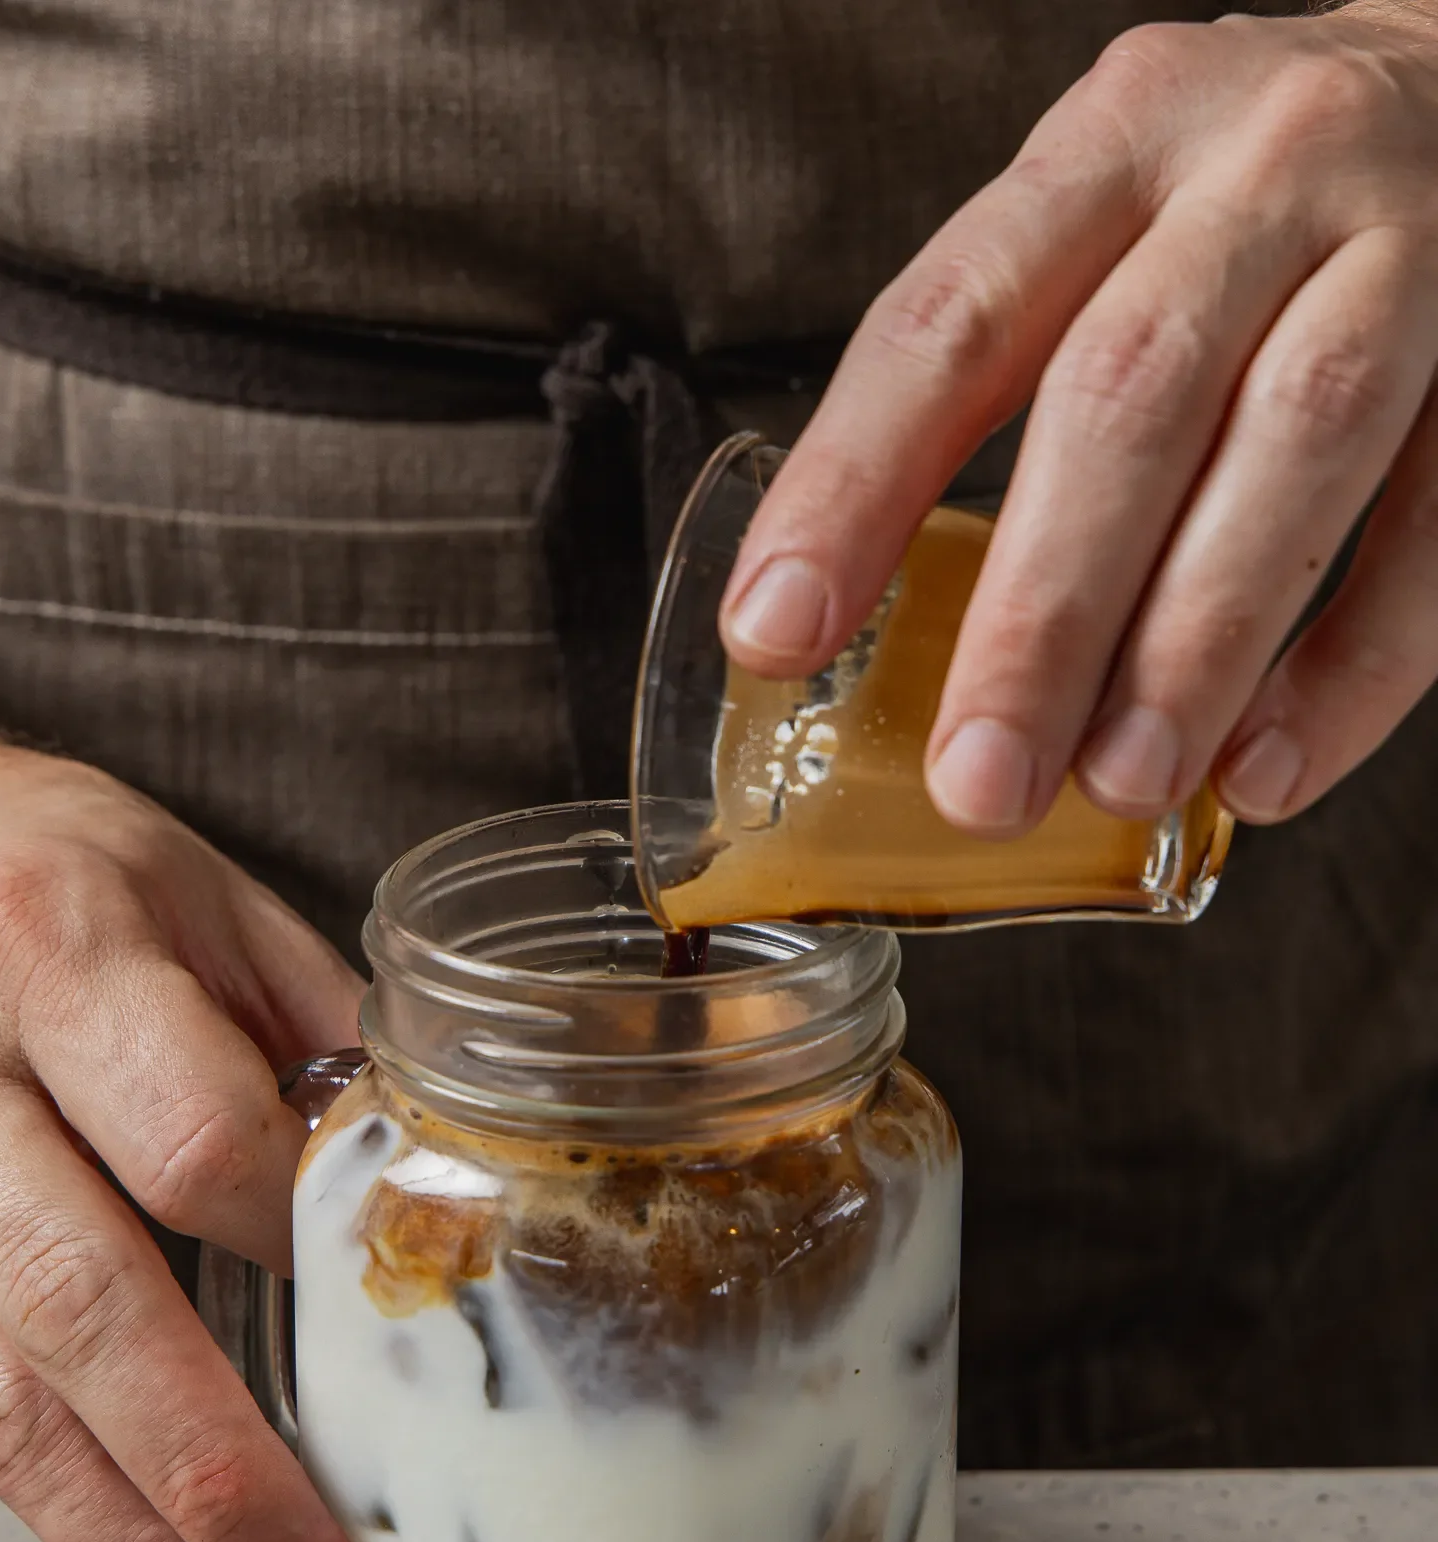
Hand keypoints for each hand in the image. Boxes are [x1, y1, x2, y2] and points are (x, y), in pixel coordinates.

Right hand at [0, 691, 364, 1541]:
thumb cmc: (42, 861)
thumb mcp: (195, 887)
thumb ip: (311, 1026)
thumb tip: (424, 1173)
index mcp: (52, 950)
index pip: (189, 1136)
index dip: (300, 1241)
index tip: (389, 1306)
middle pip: (82, 1299)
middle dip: (210, 1467)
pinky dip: (60, 1514)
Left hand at [721, 1, 1437, 833]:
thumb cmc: (1242, 205)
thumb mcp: (1105, 222)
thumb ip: (1006, 376)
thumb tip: (864, 625)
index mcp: (1112, 144)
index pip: (953, 318)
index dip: (856, 482)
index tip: (777, 632)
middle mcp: (1260, 172)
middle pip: (1128, 394)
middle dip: (1043, 612)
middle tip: (977, 780)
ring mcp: (1411, 247)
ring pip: (1298, 444)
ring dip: (1197, 643)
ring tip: (1117, 787)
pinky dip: (1356, 666)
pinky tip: (1265, 771)